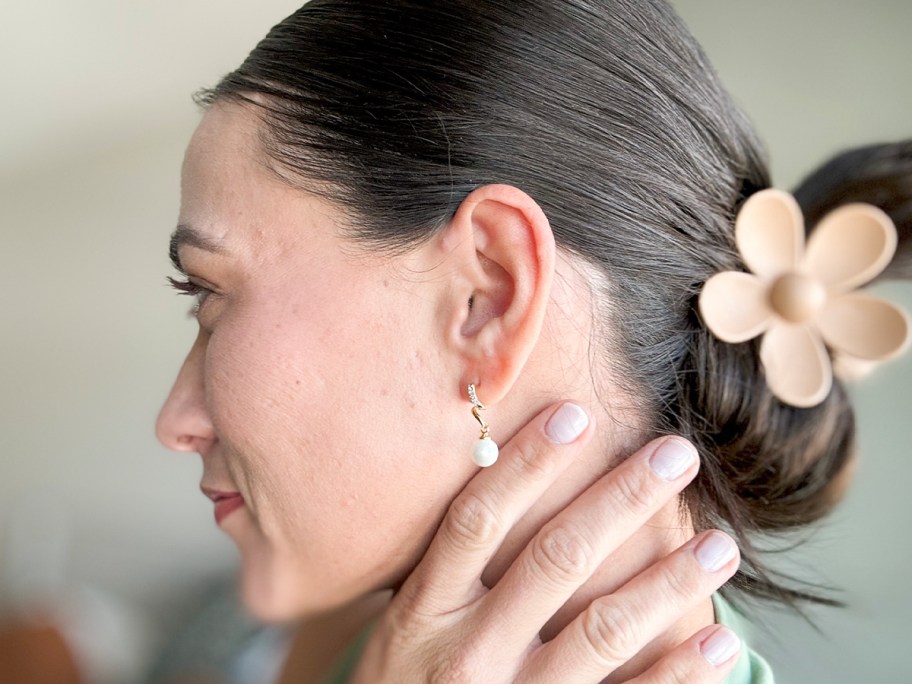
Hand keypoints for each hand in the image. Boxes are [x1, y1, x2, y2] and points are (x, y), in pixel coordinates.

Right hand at [351, 402, 740, 682]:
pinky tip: (717, 640)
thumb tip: (503, 482)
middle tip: (676, 454)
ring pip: (602, 629)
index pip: (477, 520)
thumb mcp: (400, 627)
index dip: (526, 464)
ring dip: (668, 582)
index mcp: (422, 610)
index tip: (575, 415)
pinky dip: (677, 673)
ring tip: (721, 544)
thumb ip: (446, 571)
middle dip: (621, 500)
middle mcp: (465, 651)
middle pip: (554, 560)